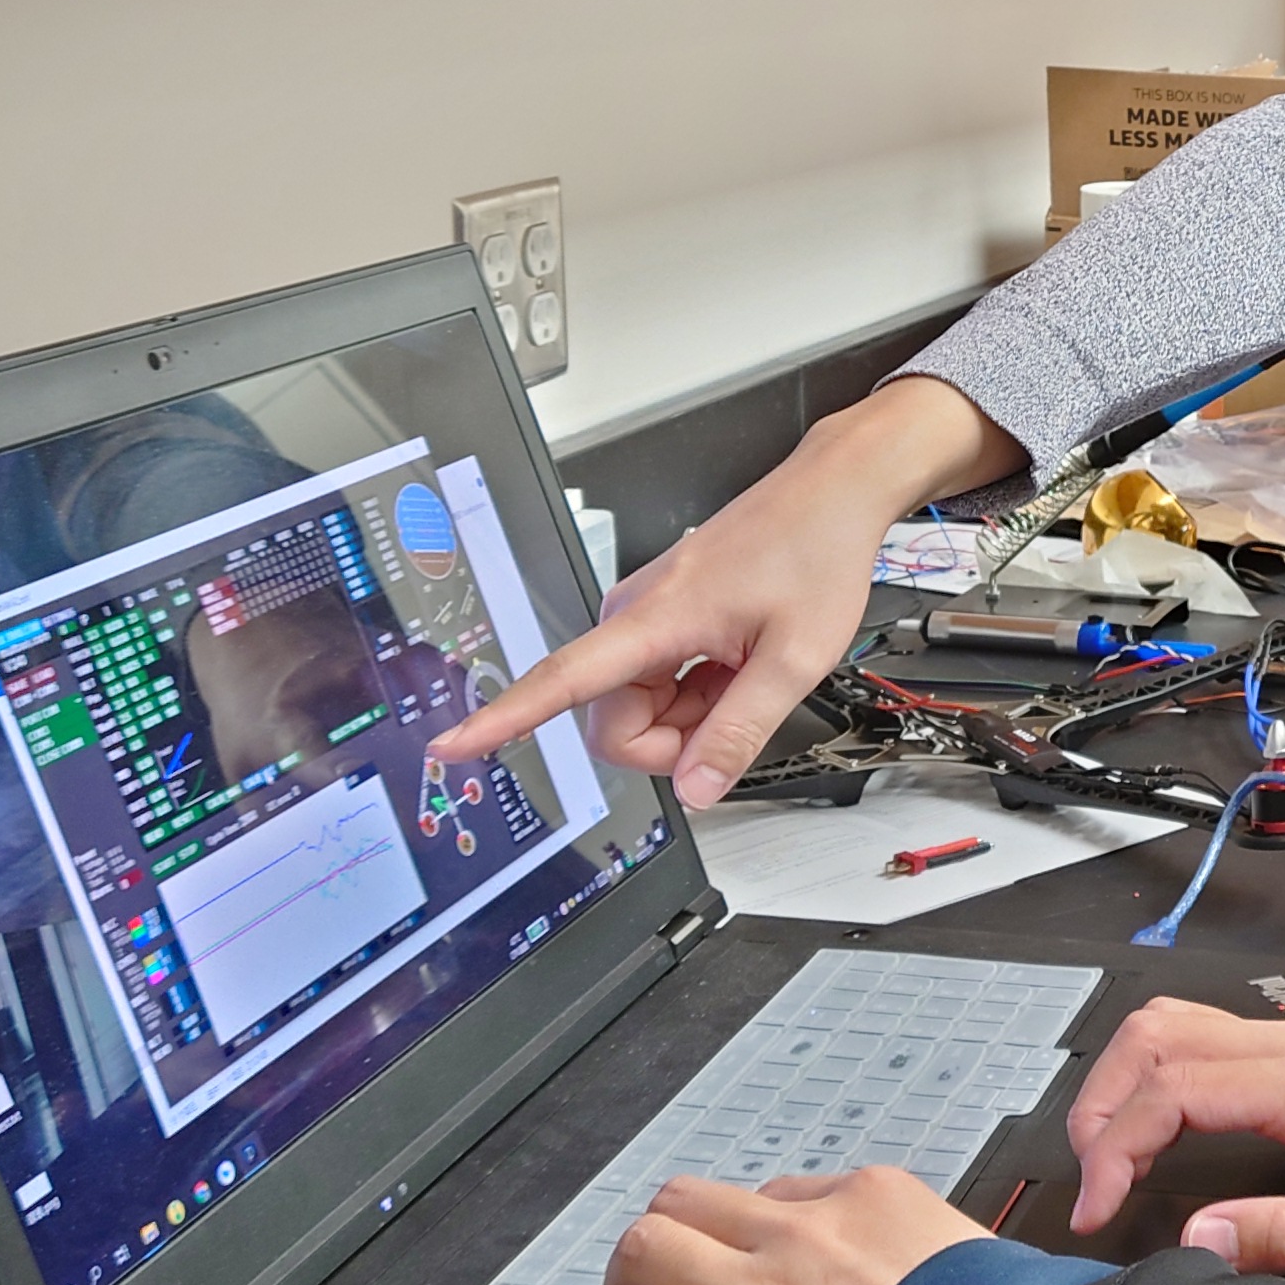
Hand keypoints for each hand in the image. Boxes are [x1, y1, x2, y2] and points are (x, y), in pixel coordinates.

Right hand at [434, 377, 1016, 807]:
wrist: (830, 492)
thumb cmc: (815, 551)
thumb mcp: (796, 658)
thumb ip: (740, 730)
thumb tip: (695, 791)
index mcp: (655, 618)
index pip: (562, 679)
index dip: (504, 718)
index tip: (454, 745)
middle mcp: (634, 614)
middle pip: (613, 721)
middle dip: (670, 741)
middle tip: (734, 712)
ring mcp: (645, 616)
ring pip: (638, 708)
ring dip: (690, 716)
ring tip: (745, 674)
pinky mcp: (658, 618)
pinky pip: (657, 684)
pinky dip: (697, 694)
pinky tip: (737, 666)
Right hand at [1063, 999, 1284, 1279]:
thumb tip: (1201, 1238)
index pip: (1178, 1089)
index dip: (1118, 1145)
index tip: (1098, 1208)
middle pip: (1156, 1038)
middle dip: (1102, 1108)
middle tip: (1094, 1184)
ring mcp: (1282, 1038)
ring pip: (1166, 1024)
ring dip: (1118, 1082)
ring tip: (1107, 1157)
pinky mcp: (1279, 1049)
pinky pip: (1190, 1034)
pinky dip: (1146, 1074)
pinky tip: (1146, 1130)